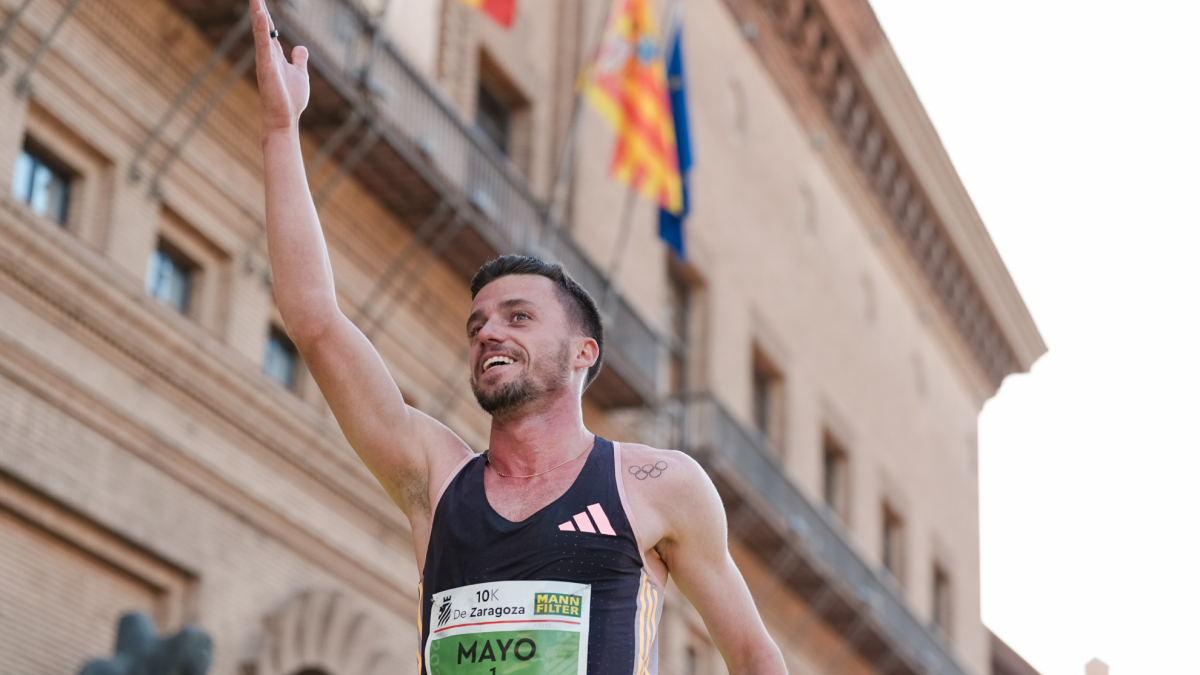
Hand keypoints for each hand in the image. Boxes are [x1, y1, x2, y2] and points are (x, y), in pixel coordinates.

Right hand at [251, 0, 309, 135]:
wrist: (284, 118)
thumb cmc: (290, 99)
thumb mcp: (300, 74)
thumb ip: (299, 60)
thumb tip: (300, 47)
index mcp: (275, 55)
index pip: (269, 29)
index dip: (266, 14)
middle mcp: (268, 54)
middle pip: (263, 25)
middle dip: (259, 8)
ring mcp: (266, 59)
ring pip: (261, 30)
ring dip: (258, 12)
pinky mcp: (266, 65)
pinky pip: (263, 42)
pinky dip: (261, 26)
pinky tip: (260, 12)